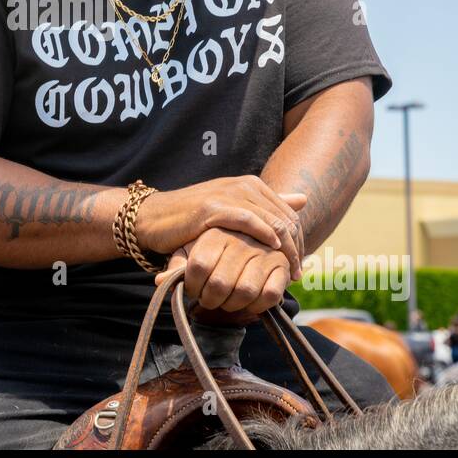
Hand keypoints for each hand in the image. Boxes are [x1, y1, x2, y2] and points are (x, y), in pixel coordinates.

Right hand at [135, 176, 305, 272]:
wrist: (155, 218)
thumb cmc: (192, 219)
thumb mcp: (231, 211)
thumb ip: (266, 205)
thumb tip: (303, 199)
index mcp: (251, 185)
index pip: (289, 213)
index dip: (299, 240)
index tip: (299, 265)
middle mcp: (243, 186)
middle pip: (285, 218)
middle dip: (296, 248)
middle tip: (297, 273)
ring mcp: (229, 194)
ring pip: (272, 220)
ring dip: (285, 248)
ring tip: (289, 270)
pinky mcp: (214, 207)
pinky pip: (248, 220)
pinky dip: (264, 235)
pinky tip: (271, 249)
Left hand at [155, 228, 291, 317]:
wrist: (251, 233)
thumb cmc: (214, 248)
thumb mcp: (192, 250)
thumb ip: (177, 265)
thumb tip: (159, 281)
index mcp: (216, 232)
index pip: (198, 266)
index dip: (192, 286)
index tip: (193, 290)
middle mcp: (241, 238)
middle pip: (219, 283)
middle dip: (210, 300)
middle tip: (208, 300)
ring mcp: (264, 251)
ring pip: (244, 291)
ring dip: (231, 305)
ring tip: (226, 302)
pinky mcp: (282, 266)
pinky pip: (268, 295)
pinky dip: (255, 306)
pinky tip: (248, 303)